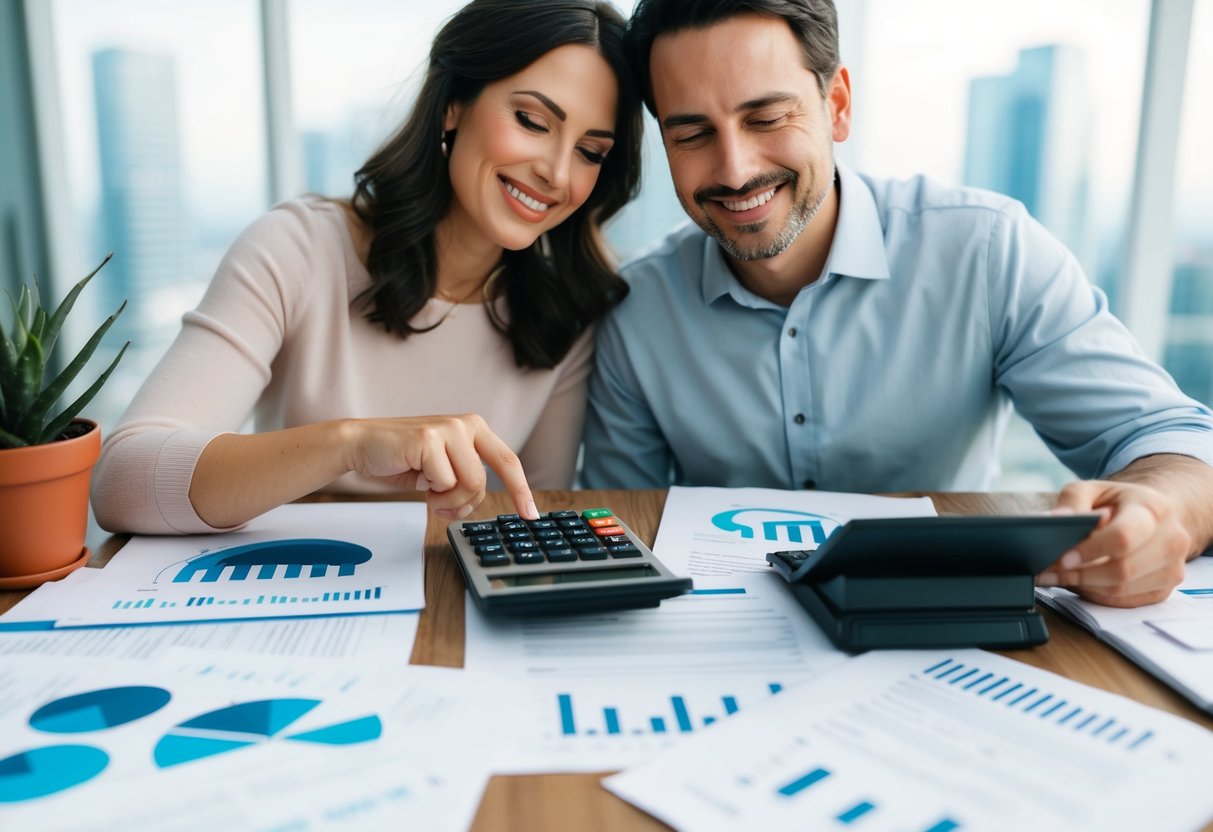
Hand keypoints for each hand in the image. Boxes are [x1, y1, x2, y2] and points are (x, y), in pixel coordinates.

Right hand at [344, 414, 536, 520]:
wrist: (362, 445)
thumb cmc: (402, 459)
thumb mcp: (443, 469)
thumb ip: (466, 479)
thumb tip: (480, 501)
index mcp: (474, 429)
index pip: (508, 461)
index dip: (521, 490)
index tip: (531, 515)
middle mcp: (466, 424)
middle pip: (489, 477)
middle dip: (469, 502)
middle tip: (445, 506)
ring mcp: (448, 429)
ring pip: (469, 484)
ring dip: (447, 499)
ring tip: (428, 492)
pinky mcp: (429, 439)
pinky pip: (443, 482)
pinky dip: (430, 492)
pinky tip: (416, 480)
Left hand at [1036, 479, 1191, 606]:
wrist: (1151, 516)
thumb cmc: (1116, 503)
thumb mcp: (1091, 490)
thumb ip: (1072, 501)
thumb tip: (1055, 519)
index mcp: (1154, 508)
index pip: (1123, 537)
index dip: (1090, 551)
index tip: (1062, 558)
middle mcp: (1172, 539)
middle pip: (1123, 569)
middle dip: (1080, 574)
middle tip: (1048, 572)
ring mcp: (1173, 567)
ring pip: (1122, 589)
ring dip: (1083, 587)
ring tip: (1056, 577)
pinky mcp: (1164, 589)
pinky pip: (1125, 601)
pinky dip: (1096, 595)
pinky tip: (1078, 584)